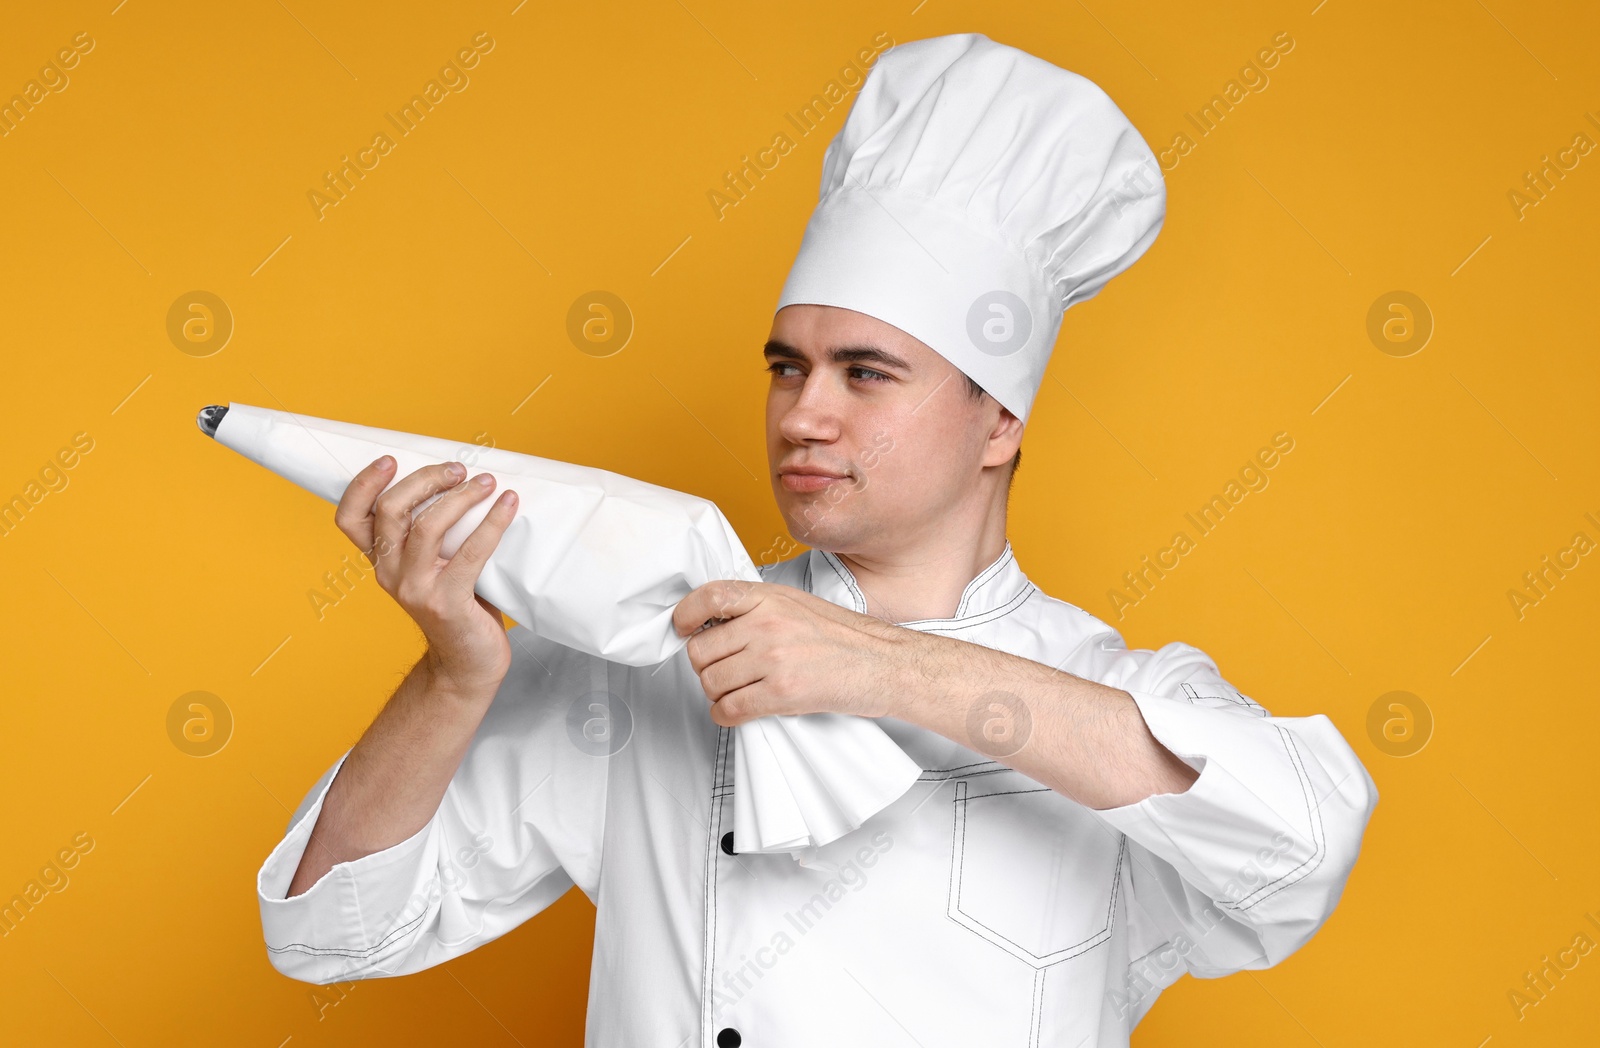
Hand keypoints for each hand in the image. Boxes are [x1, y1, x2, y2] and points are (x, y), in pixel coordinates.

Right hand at [334, 456, 518, 694]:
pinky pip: (471, 552)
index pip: (350, 519)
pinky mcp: (448, 601)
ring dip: (460, 497)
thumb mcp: (431, 567)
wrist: (467, 663)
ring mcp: (416, 589)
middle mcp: (390, 573)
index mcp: (381, 561)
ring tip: (487, 483)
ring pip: (426, 527)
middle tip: (458, 469)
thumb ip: (432, 533)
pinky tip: (509, 503)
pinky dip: (493, 522)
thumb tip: (463, 479)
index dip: (362, 484)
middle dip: (425, 480)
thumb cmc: (456, 605)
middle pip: (390, 511)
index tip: (390, 459)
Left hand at [671, 580, 916, 725]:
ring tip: (738, 691)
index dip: (685, 615)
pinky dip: (725, 715)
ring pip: (710, 682)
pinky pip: (728, 709)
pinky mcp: (781, 693)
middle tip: (723, 670)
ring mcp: (773, 659)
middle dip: (706, 666)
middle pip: (701, 650)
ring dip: (717, 693)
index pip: (708, 597)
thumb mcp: (797, 604)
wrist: (883, 664)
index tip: (683, 629)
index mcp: (769, 598)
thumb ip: (757, 609)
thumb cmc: (846, 637)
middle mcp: (767, 625)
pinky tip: (738, 711)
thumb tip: (715, 624)